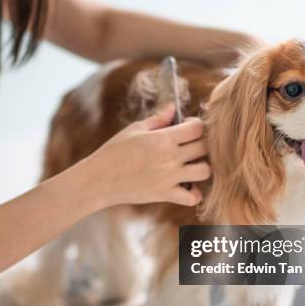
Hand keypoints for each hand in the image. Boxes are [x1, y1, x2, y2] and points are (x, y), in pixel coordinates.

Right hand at [86, 105, 210, 206]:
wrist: (100, 179)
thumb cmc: (114, 151)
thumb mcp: (134, 130)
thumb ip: (158, 119)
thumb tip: (173, 108)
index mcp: (163, 139)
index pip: (197, 128)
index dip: (195, 125)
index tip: (186, 127)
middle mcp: (170, 158)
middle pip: (204, 148)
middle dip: (200, 144)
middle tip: (189, 146)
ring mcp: (169, 178)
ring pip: (204, 171)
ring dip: (201, 167)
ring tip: (190, 165)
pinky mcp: (165, 195)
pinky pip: (192, 197)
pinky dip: (194, 193)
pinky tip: (186, 186)